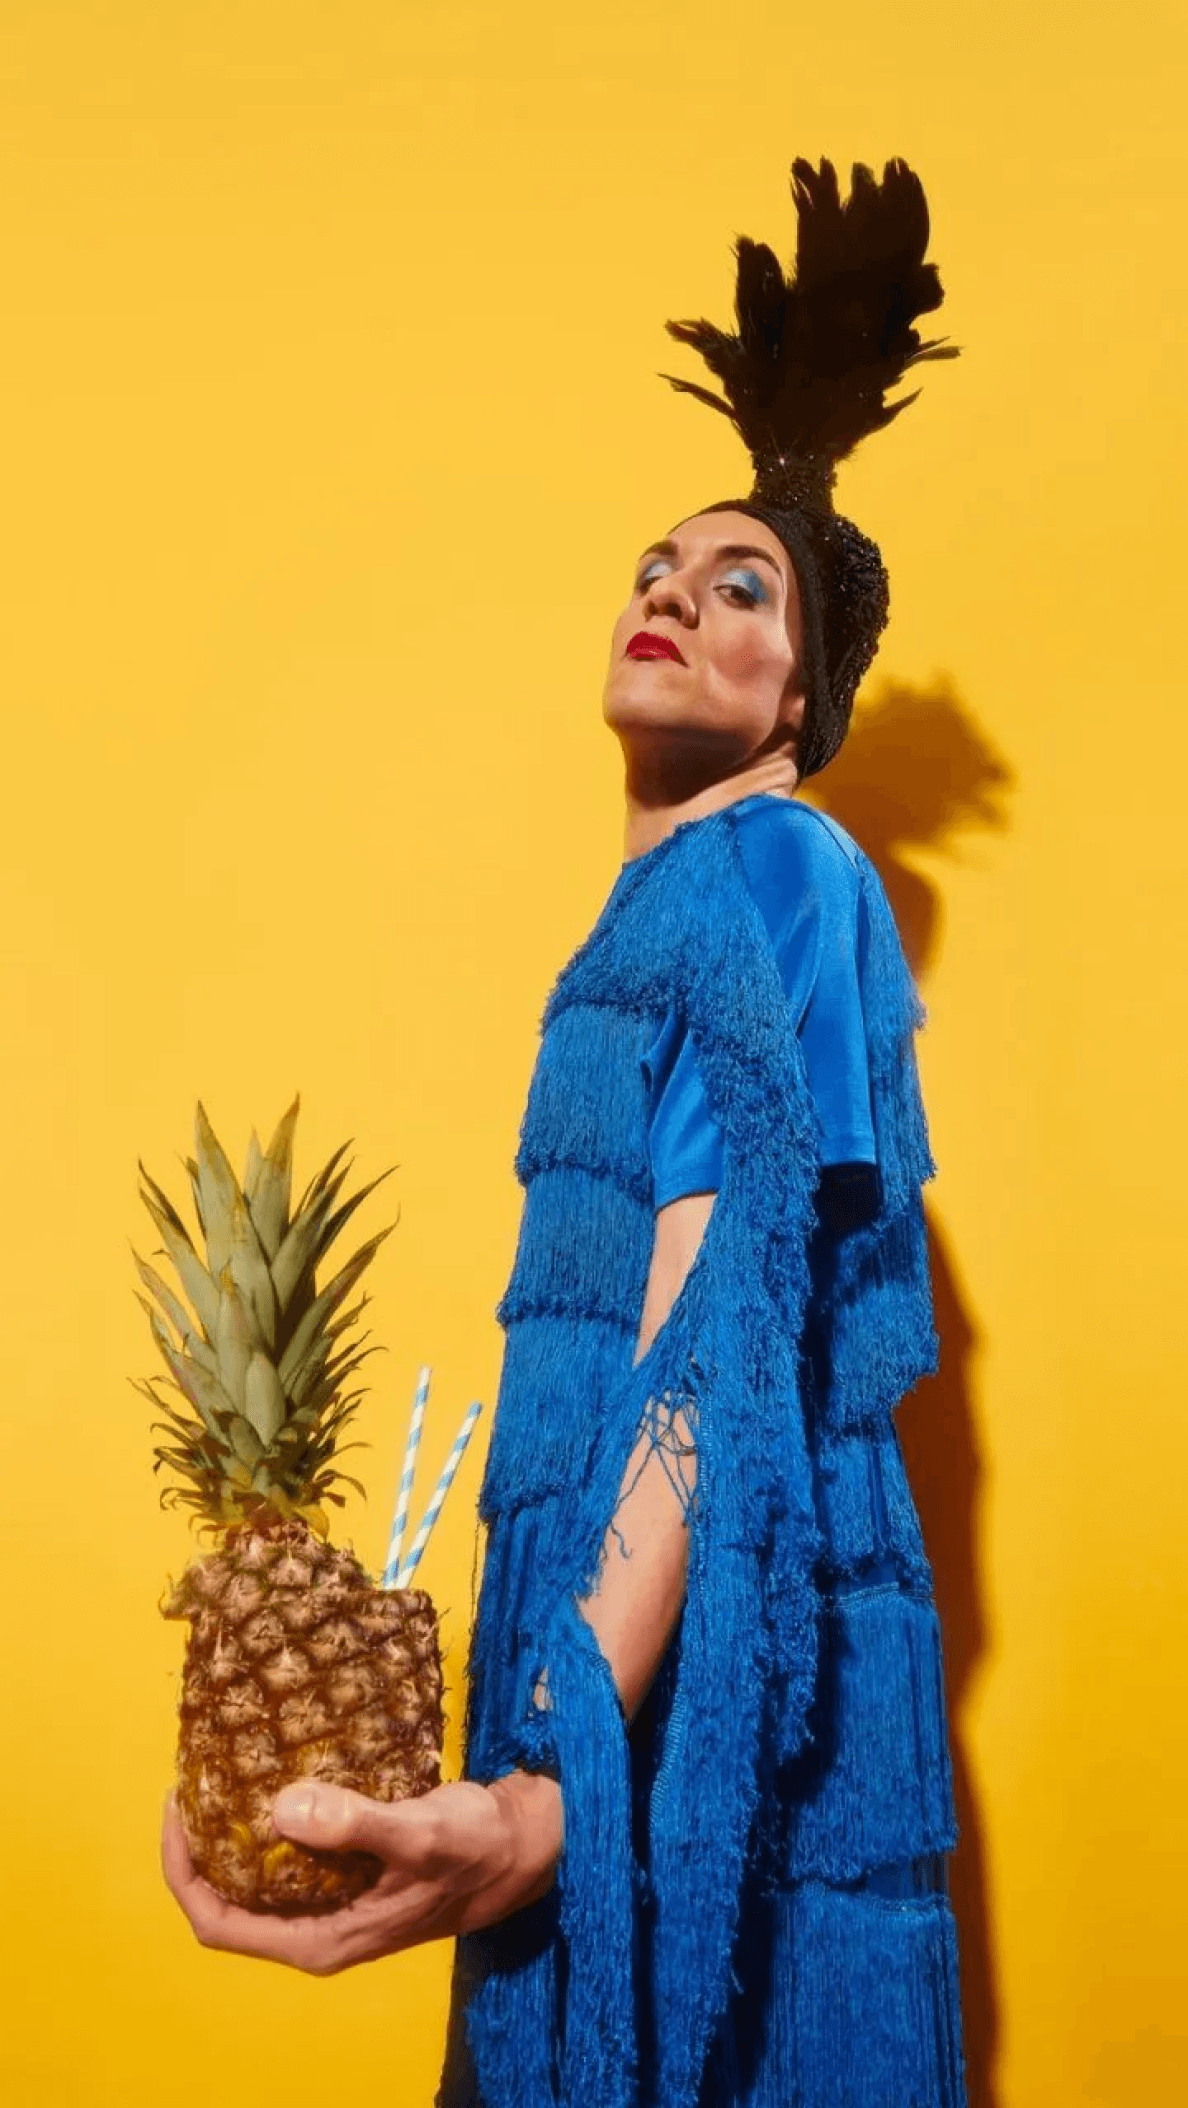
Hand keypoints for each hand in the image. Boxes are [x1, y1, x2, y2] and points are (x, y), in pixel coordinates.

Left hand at [161, 1770, 564, 1975]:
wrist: (525, 1845)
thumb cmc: (474, 1848)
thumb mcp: (417, 1833)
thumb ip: (351, 1823)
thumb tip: (278, 1808)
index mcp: (321, 1939)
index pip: (219, 1923)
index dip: (184, 1871)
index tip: (179, 1807)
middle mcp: (318, 1929)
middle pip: (229, 1899)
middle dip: (203, 1844)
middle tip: (196, 1777)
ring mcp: (333, 1904)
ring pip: (259, 1876)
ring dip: (236, 1829)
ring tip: (226, 1768)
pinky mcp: (349, 1875)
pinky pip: (291, 1853)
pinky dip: (274, 1818)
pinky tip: (278, 1771)